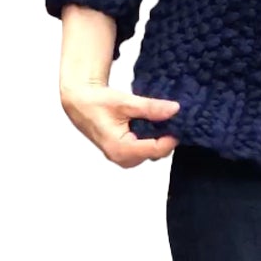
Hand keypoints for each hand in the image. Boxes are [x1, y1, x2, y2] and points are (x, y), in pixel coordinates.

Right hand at [60, 78, 180, 166]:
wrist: (81, 104)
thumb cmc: (97, 103)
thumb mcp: (125, 102)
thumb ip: (150, 107)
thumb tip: (174, 109)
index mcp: (120, 149)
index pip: (156, 149)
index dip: (171, 137)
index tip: (179, 122)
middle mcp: (122, 159)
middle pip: (156, 153)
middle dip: (165, 136)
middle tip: (169, 117)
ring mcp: (124, 159)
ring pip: (152, 152)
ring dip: (158, 137)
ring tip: (158, 118)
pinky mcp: (125, 154)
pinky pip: (145, 150)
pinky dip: (151, 138)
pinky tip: (150, 124)